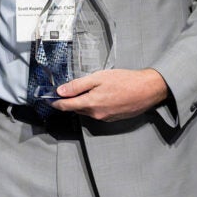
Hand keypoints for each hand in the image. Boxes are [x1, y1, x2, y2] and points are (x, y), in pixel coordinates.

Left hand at [52, 68, 167, 120]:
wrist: (147, 90)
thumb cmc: (125, 81)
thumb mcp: (98, 78)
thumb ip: (77, 85)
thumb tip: (60, 91)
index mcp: (90, 104)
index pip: (66, 106)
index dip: (56, 102)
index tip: (49, 99)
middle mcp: (96, 114)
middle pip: (76, 109)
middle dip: (69, 101)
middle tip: (66, 91)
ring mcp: (105, 118)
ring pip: (87, 111)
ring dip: (83, 103)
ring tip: (88, 90)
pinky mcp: (113, 118)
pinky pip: (98, 113)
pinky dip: (95, 105)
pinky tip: (101, 95)